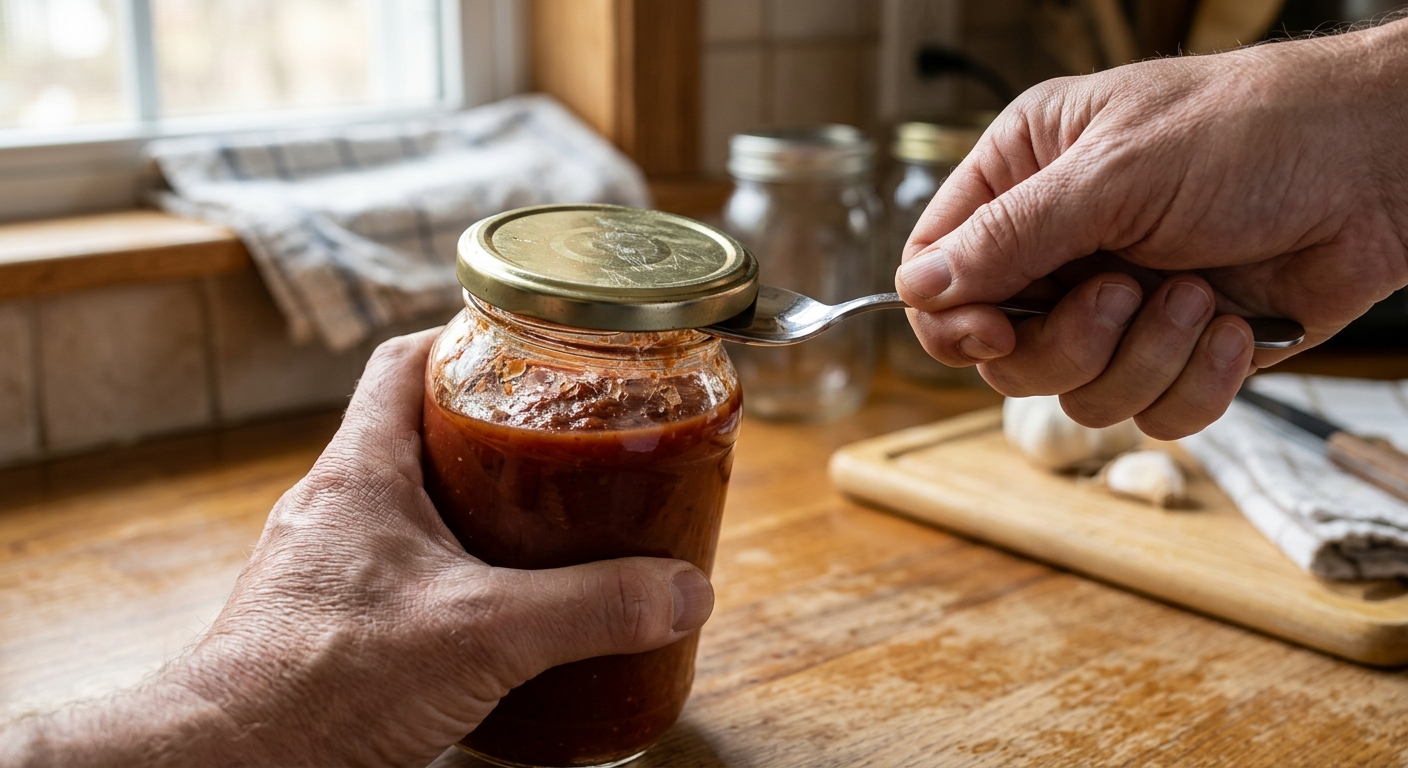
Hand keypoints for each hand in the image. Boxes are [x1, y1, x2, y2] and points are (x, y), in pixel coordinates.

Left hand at [0, 330, 713, 767]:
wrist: (234, 767)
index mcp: (361, 472)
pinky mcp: (331, 624)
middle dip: (495, 431)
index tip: (531, 345)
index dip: (466, 340)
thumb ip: (589, 608)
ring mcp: (328, 567)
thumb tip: (682, 591)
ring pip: (413, 507)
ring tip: (550, 521)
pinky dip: (456, 574)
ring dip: (478, 507)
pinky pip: (403, 571)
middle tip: (565, 439)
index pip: (404, 361)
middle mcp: (337, 508)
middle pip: (418, 431)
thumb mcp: (481, 634)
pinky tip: (500, 609)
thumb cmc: (322, 683)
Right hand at [896, 19, 1407, 438]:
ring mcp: (1119, 305)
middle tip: (1124, 293)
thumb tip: (918, 290)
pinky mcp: (1177, 352)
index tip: (997, 330)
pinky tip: (1235, 328)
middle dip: (1068, 342)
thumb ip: (1009, 236)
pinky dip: (1195, 382)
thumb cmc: (1252, 131)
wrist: (1379, 166)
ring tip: (1200, 297)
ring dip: (1143, 358)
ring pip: (1074, 394)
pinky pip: (1150, 415)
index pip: (936, 271)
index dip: (952, 318)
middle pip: (1001, 352)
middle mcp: (1061, 248)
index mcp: (1024, 180)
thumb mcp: (1114, 173)